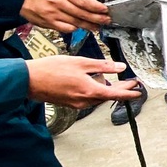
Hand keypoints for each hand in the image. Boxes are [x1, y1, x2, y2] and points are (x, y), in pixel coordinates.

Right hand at [20, 0, 110, 32]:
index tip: (104, 9)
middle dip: (97, 18)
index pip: (84, 0)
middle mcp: (58, 2)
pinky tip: (82, 27)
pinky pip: (66, 29)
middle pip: (82, 13)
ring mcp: (53, 14)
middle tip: (106, 20)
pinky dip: (75, 29)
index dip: (97, 7)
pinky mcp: (49, 22)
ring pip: (76, 23)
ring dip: (89, 26)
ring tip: (98, 26)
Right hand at [26, 56, 141, 108]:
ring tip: (110, 78)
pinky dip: (94, 90)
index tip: (139, 90)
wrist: (28, 80)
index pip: (116, 94)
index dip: (129, 92)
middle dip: (121, 89)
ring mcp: (76, 103)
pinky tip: (92, 81)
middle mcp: (84, 100)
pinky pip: (87, 97)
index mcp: (89, 90)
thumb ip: (102, 65)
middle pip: (108, 96)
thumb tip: (120, 67)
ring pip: (97, 97)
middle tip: (131, 82)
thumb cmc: (52, 69)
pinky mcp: (69, 103)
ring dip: (106, 89)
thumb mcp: (80, 62)